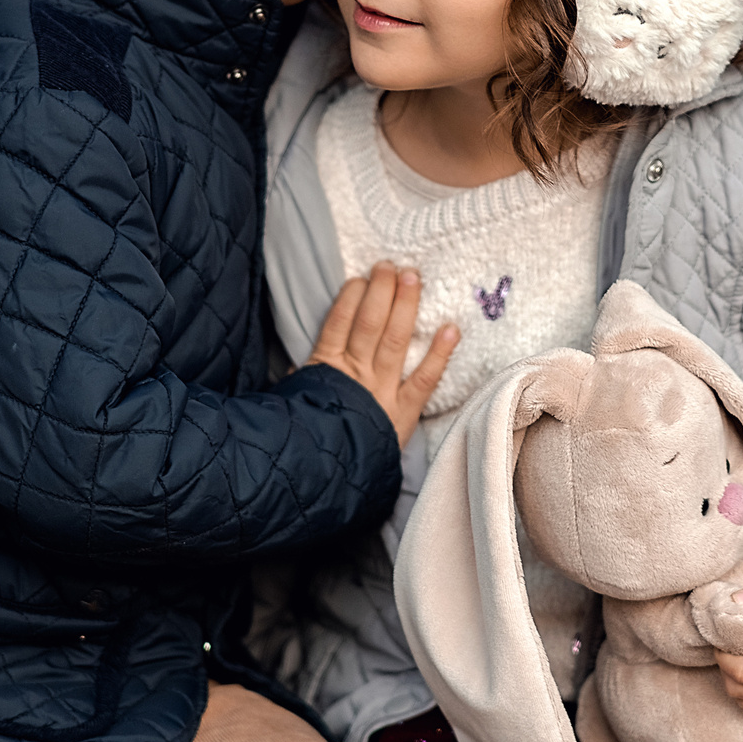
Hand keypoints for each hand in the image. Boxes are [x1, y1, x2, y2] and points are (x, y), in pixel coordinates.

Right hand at [307, 261, 457, 447]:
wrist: (320, 475)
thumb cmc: (303, 436)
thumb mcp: (291, 402)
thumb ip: (299, 380)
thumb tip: (296, 367)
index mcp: (325, 368)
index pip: (339, 322)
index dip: (351, 296)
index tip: (361, 277)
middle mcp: (356, 374)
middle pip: (371, 323)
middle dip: (382, 290)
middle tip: (392, 266)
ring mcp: (381, 390)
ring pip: (396, 340)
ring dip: (406, 306)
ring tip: (413, 277)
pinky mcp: (404, 412)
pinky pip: (424, 379)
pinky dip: (440, 353)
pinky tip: (451, 329)